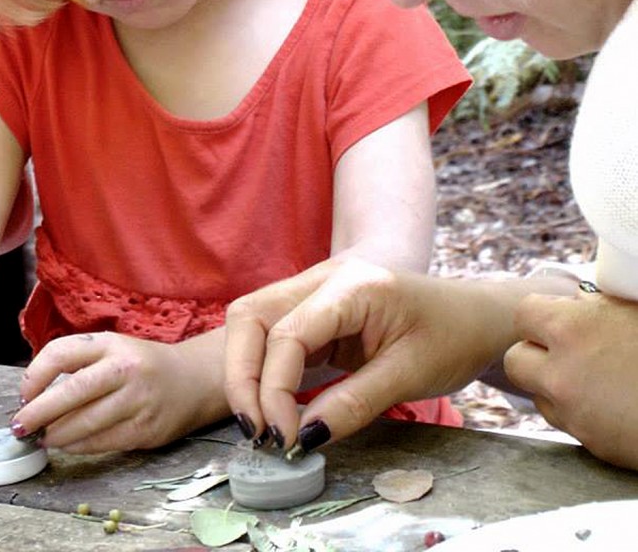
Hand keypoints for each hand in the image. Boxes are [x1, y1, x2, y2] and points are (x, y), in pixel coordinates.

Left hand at [12, 329, 228, 453]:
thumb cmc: (143, 365)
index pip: (61, 353)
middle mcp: (125, 368)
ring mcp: (137, 399)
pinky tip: (71, 444)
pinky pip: (101, 442)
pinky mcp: (146, 429)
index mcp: (111, 343)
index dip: (34, 376)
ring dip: (56, 435)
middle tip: (21, 426)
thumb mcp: (114, 349)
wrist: (195, 379)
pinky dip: (79, 446)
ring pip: (84, 424)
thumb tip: (34, 397)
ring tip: (46, 437)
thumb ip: (80, 365)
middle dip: (38, 413)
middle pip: (70, 392)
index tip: (24, 394)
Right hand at [225, 257, 520, 450]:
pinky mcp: (316, 314)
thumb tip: (304, 437)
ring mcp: (316, 292)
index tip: (286, 439)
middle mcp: (324, 279)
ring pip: (253, 323)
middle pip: (251, 315)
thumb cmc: (453, 337)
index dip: (274, 389)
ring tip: (261, 425)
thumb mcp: (411, 373)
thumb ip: (355, 403)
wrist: (476, 316)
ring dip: (246, 373)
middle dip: (242, 375)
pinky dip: (263, 372)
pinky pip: (272, 336)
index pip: (287, 332)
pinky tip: (274, 410)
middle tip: (258, 433)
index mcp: (353, 285)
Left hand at [504, 289, 637, 469]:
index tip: (556, 319)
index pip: (522, 314)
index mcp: (572, 328)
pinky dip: (576, 413)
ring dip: (554, 386)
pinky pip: (565, 424)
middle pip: (516, 359)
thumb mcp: (630, 312)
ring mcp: (574, 411)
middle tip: (564, 352)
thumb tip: (576, 302)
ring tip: (591, 378)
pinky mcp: (590, 443)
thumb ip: (596, 309)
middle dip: (535, 354)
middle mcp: (562, 371)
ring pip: (538, 395)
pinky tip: (605, 403)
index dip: (539, 316)